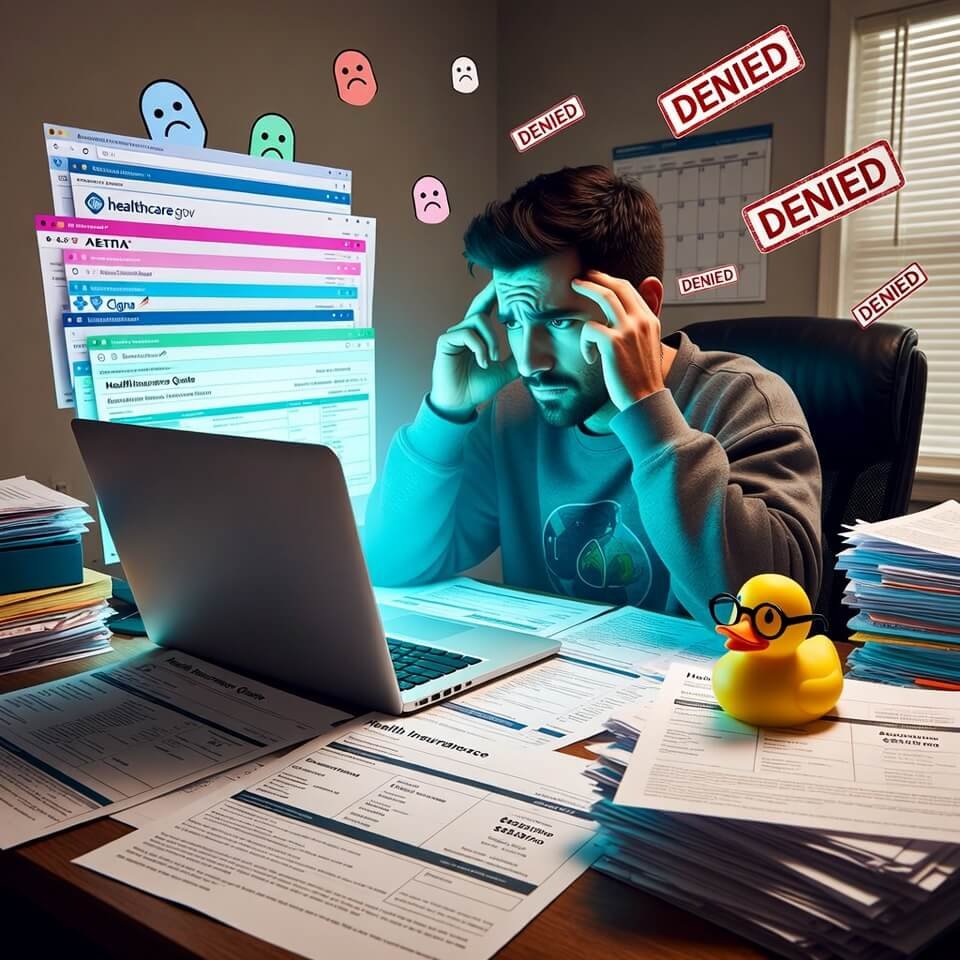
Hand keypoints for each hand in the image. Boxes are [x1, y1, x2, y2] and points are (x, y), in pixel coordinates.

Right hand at [430, 280, 517, 418]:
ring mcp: (454, 335)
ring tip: (493, 360)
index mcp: (477, 335)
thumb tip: (539, 358)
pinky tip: (483, 362)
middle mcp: (464, 331)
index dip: (495, 295)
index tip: (507, 283)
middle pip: (479, 304)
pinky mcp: (445, 342)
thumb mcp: (503, 372)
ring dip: (491, 340)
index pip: (487, 309)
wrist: (460, 403)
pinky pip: (467, 334)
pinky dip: (479, 347)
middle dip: (490, 292)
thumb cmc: (477, 387)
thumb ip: (516, 360)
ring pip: (478, 320)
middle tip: (501, 282)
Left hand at [571, 270, 664, 410]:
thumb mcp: (646, 348)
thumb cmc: (641, 378)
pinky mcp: (612, 344)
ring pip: (604, 297)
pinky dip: (584, 341)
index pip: (630, 290)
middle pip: (618, 287)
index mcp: (650, 321)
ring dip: (587, 288)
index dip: (611, 281)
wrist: (645, 401)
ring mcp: (628, 330)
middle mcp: (641, 321)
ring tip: (573, 287)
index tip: (597, 279)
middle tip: (581, 277)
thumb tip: (626, 320)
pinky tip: (589, 357)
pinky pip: (589, 328)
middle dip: (597, 277)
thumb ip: (638, 328)